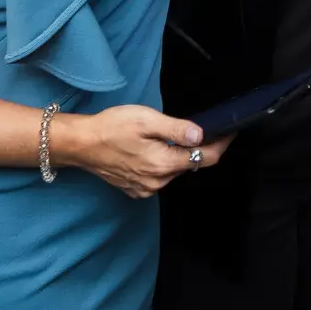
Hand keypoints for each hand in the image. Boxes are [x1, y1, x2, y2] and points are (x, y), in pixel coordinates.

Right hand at [50, 105, 229, 198]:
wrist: (81, 144)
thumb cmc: (112, 127)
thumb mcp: (147, 120)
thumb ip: (177, 129)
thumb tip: (201, 135)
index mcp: (163, 164)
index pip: (204, 159)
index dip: (220, 145)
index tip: (230, 131)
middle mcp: (157, 182)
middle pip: (189, 165)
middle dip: (197, 148)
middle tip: (198, 128)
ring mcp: (145, 189)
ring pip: (173, 171)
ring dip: (178, 156)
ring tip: (170, 136)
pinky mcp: (135, 189)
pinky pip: (159, 177)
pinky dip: (162, 164)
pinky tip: (152, 149)